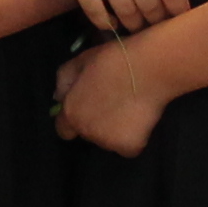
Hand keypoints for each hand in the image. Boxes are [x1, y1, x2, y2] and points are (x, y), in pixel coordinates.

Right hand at [42, 0, 187, 34]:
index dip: (177, 9)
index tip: (179, 19)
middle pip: (148, 3)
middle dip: (155, 20)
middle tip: (155, 26)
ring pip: (124, 9)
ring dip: (133, 24)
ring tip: (135, 26)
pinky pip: (94, 9)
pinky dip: (106, 22)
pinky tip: (112, 23)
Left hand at [52, 35, 165, 156]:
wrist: (148, 69)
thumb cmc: (114, 59)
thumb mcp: (81, 61)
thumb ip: (64, 80)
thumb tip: (59, 97)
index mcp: (72, 112)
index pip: (63, 129)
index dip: (74, 119)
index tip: (87, 108)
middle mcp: (86, 131)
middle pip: (87, 134)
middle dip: (95, 123)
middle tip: (111, 104)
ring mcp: (108, 142)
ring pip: (108, 141)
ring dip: (113, 130)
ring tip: (128, 110)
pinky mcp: (130, 147)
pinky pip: (128, 147)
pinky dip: (133, 137)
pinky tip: (139, 120)